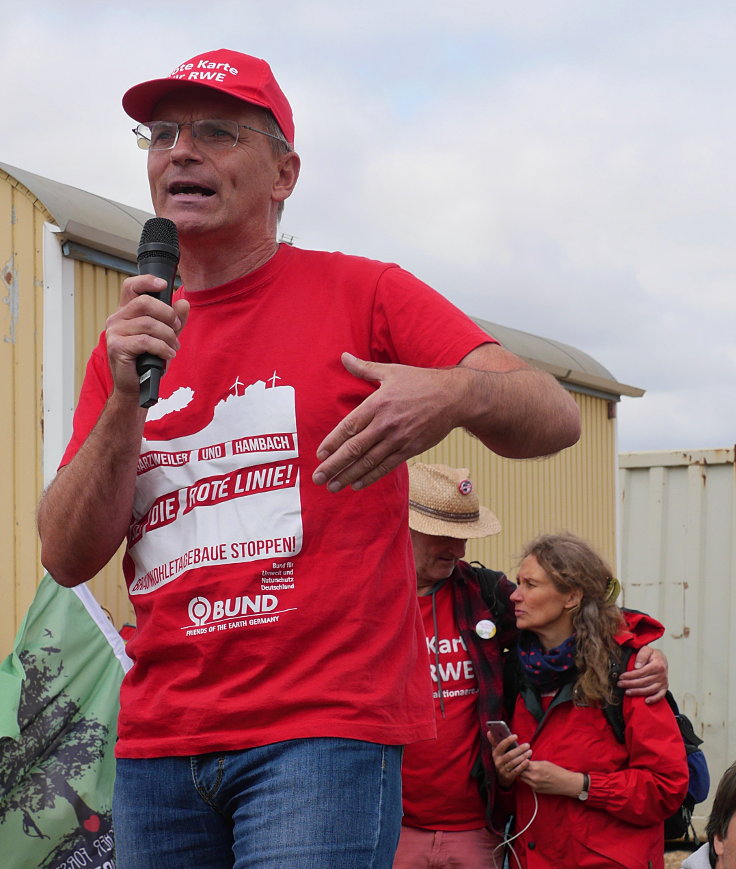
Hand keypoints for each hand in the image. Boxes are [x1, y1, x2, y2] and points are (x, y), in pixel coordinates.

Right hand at [105, 275, 189, 396]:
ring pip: (148, 324)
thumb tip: (184, 303)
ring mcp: (114, 332)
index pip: (130, 287)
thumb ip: (175, 320)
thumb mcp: (165, 337)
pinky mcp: (117, 347)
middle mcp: (116, 319)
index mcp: (126, 312)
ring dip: (168, 335)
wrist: (135, 387)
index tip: (164, 284)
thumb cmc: (147, 361)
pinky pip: (145, 341)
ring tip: (174, 346)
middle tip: (176, 327)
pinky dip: (162, 348)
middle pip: (145, 302)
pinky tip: (168, 355)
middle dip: (168, 314)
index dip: (147, 281)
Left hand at [312, 353, 463, 491]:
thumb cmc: (421, 382)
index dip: (332, 443)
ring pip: (368, 461)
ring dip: (348, 475)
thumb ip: (364, 368)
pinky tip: (357, 484)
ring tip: (332, 486)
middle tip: (317, 477)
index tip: (319, 455)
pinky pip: (386, 466)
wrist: (454, 397)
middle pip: (354, 449)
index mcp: (378, 404)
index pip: (349, 427)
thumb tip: (343, 356)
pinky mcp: (410, 449)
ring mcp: (398, 438)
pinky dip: (370, 477)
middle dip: (334, 465)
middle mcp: (386, 423)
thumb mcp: (391, 371)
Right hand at [489, 732, 531, 787]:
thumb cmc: (502, 760)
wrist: (501, 777)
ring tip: (530, 752)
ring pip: (514, 762)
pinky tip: (528, 761)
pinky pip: (516, 771)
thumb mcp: (497, 752)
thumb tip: (489, 732)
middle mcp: (498, 762)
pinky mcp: (508, 777)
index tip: (516, 736)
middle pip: (510, 755)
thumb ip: (494, 742)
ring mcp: (503, 770)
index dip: (508, 740)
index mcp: (495, 754)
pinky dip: (522, 766)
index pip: (501, 746)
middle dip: (519, 749)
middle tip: (527, 745)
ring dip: (523, 756)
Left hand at [519, 761, 584, 797]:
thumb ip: (534, 763)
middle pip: (520, 771)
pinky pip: (528, 784)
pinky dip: (528, 780)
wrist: (565, 783)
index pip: (521, 763)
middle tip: (519, 764)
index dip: (519, 760)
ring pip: (522, 778)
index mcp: (536, 768)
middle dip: (519, 767)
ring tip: (524, 770)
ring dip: (522, 774)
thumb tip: (525, 761)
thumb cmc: (556, 771)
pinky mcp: (536, 790)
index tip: (518, 758)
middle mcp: (534, 777)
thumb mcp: (545, 763)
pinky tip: (531, 776)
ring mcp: (534, 785)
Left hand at [617, 646, 668, 702]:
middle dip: (630, 684)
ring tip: (627, 692)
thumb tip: (637, 666)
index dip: (630, 675)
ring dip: (637, 692)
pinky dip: (653, 699)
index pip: (641, 672)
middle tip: (620, 684)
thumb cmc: (653, 655)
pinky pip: (660, 695)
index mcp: (657, 665)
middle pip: (643, 682)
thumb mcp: (647, 650)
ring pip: (649, 690)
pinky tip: (646, 701)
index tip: (621, 676)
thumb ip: (642, 656)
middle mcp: (661, 675)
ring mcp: (663, 682)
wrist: (662, 659)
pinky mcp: (664, 687)